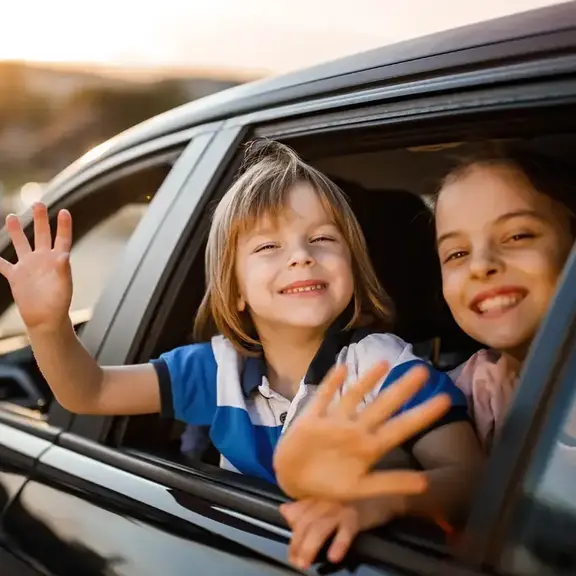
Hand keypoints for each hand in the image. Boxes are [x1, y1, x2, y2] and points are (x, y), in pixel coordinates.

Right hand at [0, 203, 72, 330]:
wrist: (46, 319)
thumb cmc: (59, 303)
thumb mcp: (64, 286)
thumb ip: (63, 270)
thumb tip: (64, 256)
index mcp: (57, 260)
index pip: (62, 239)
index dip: (63, 225)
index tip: (64, 211)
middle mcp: (42, 259)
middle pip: (41, 235)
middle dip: (39, 219)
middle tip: (37, 203)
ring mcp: (28, 266)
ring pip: (20, 244)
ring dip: (15, 231)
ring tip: (11, 216)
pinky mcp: (15, 276)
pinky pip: (1, 264)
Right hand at [273, 361, 450, 499]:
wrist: (293, 480)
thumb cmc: (328, 484)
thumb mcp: (360, 489)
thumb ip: (390, 484)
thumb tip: (426, 484)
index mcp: (369, 447)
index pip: (402, 427)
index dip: (422, 414)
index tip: (445, 400)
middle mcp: (356, 429)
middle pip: (383, 405)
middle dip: (402, 389)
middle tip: (423, 371)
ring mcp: (335, 420)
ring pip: (355, 396)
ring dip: (368, 380)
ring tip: (384, 363)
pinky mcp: (312, 418)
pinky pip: (323, 396)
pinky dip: (331, 384)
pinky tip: (341, 368)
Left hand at [280, 497, 403, 568]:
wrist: (384, 495)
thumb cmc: (354, 499)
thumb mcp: (328, 500)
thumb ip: (305, 505)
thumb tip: (284, 510)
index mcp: (318, 496)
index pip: (299, 514)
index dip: (293, 535)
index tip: (291, 553)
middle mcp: (326, 500)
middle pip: (306, 522)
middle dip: (298, 544)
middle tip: (296, 562)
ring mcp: (341, 507)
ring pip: (320, 527)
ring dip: (310, 546)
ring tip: (305, 563)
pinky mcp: (356, 516)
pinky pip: (345, 530)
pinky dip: (339, 543)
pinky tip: (333, 556)